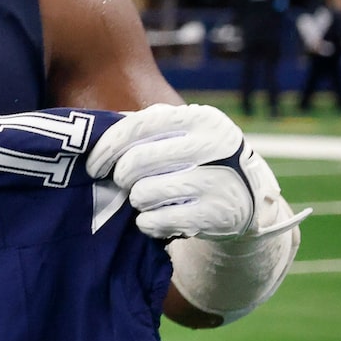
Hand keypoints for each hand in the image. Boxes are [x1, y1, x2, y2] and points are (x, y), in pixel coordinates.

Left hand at [87, 103, 262, 240]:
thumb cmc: (196, 161)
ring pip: (143, 193)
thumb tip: (94, 133)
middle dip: (121, 177)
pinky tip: (158, 217)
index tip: (93, 166)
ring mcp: (219, 180)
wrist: (247, 199)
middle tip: (125, 183)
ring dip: (137, 200)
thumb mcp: (180, 134)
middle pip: (136, 162)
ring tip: (150, 198)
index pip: (137, 127)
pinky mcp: (216, 214)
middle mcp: (215, 145)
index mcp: (201, 118)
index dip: (106, 148)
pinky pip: (155, 221)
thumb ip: (144, 127)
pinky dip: (147, 223)